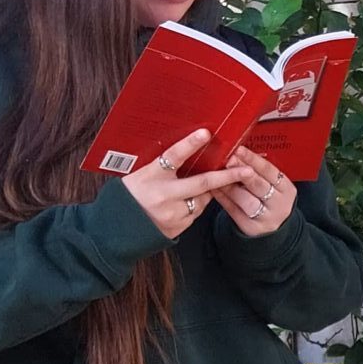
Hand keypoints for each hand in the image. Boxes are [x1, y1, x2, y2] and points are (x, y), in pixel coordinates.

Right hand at [120, 130, 249, 240]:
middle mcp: (162, 195)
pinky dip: (197, 204)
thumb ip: (162, 167)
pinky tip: (189, 201)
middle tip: (246, 170)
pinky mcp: (176, 228)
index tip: (206, 133)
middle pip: (201, 183)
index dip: (190, 144)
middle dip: (227, 176)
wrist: (117, 229)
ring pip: (201, 199)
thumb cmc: (129, 195)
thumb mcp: (140, 175)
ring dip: (209, 191)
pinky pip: (195, 213)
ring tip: (208, 184)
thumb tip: (188, 151)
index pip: (173, 156)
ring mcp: (171, 214)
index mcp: (151, 176)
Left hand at [213, 145, 295, 236]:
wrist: (273, 229)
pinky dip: (223, 198)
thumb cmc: (269, 199)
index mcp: (286, 190)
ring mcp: (265, 218)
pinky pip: (234, 211)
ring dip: (230, 186)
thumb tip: (238, 152)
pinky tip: (214, 189)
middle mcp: (279, 205)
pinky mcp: (251, 228)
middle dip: (242, 171)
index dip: (253, 159)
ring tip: (217, 174)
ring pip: (246, 200)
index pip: (270, 171)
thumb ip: (260, 172)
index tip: (239, 149)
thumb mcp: (272, 186)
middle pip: (259, 186)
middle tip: (228, 160)